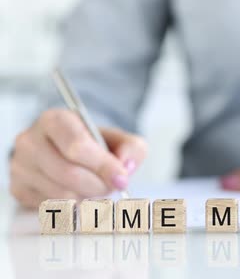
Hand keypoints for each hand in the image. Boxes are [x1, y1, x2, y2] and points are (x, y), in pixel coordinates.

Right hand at [10, 109, 147, 208]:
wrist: (69, 154)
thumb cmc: (94, 146)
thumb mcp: (119, 139)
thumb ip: (132, 148)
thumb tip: (126, 166)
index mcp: (55, 120)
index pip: (76, 146)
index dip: (102, 165)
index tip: (121, 178)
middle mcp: (31, 141)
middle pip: (69, 173)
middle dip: (98, 185)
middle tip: (112, 186)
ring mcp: (21, 166)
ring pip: (61, 195)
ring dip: (87, 197)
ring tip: (95, 187)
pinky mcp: (19, 189)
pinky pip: (51, 207)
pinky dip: (72, 206)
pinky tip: (78, 193)